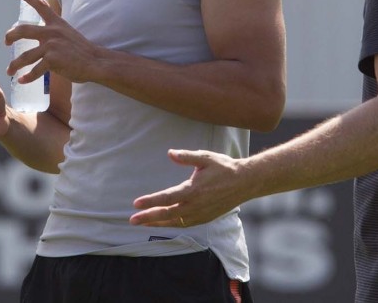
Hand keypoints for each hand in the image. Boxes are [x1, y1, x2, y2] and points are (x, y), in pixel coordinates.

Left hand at [5, 0, 100, 83]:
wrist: (96, 62)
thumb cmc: (83, 51)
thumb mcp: (68, 34)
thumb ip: (55, 33)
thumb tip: (42, 39)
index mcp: (56, 23)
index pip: (40, 5)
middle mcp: (52, 32)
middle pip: (23, 30)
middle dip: (10, 36)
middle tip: (6, 42)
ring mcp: (51, 46)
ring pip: (25, 56)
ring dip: (14, 65)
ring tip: (10, 71)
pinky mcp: (52, 60)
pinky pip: (35, 70)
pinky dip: (27, 77)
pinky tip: (22, 81)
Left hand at [129, 150, 249, 227]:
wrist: (245, 182)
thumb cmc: (224, 167)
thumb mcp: (205, 157)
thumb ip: (186, 157)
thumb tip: (170, 153)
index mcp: (193, 189)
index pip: (167, 197)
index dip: (150, 201)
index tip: (136, 203)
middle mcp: (195, 205)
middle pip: (167, 214)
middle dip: (148, 217)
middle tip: (132, 219)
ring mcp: (201, 213)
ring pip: (175, 222)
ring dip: (158, 223)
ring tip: (144, 223)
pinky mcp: (206, 218)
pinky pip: (185, 224)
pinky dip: (173, 225)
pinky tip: (164, 223)